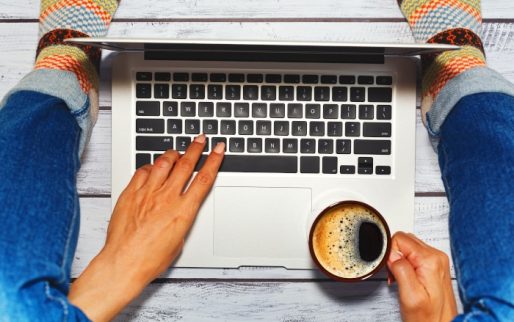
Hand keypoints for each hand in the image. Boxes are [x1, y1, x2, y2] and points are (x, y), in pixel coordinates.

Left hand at [69, 135, 223, 320]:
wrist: (124, 263)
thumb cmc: (150, 258)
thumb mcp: (179, 240)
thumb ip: (182, 218)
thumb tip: (180, 209)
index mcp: (183, 210)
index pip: (204, 178)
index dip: (214, 160)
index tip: (219, 149)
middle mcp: (166, 197)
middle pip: (186, 164)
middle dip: (196, 148)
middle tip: (200, 139)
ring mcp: (147, 193)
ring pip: (163, 163)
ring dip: (173, 153)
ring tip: (177, 151)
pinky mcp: (130, 194)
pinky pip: (142, 171)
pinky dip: (150, 166)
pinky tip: (152, 168)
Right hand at [387, 232, 456, 321]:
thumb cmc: (428, 318)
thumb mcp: (409, 296)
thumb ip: (400, 269)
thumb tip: (392, 253)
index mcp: (430, 260)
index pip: (400, 238)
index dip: (390, 254)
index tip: (393, 270)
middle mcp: (436, 256)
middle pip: (404, 239)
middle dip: (394, 255)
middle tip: (396, 275)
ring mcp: (437, 260)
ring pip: (408, 246)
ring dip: (399, 259)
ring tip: (402, 278)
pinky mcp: (435, 265)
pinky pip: (414, 254)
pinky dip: (406, 263)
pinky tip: (407, 277)